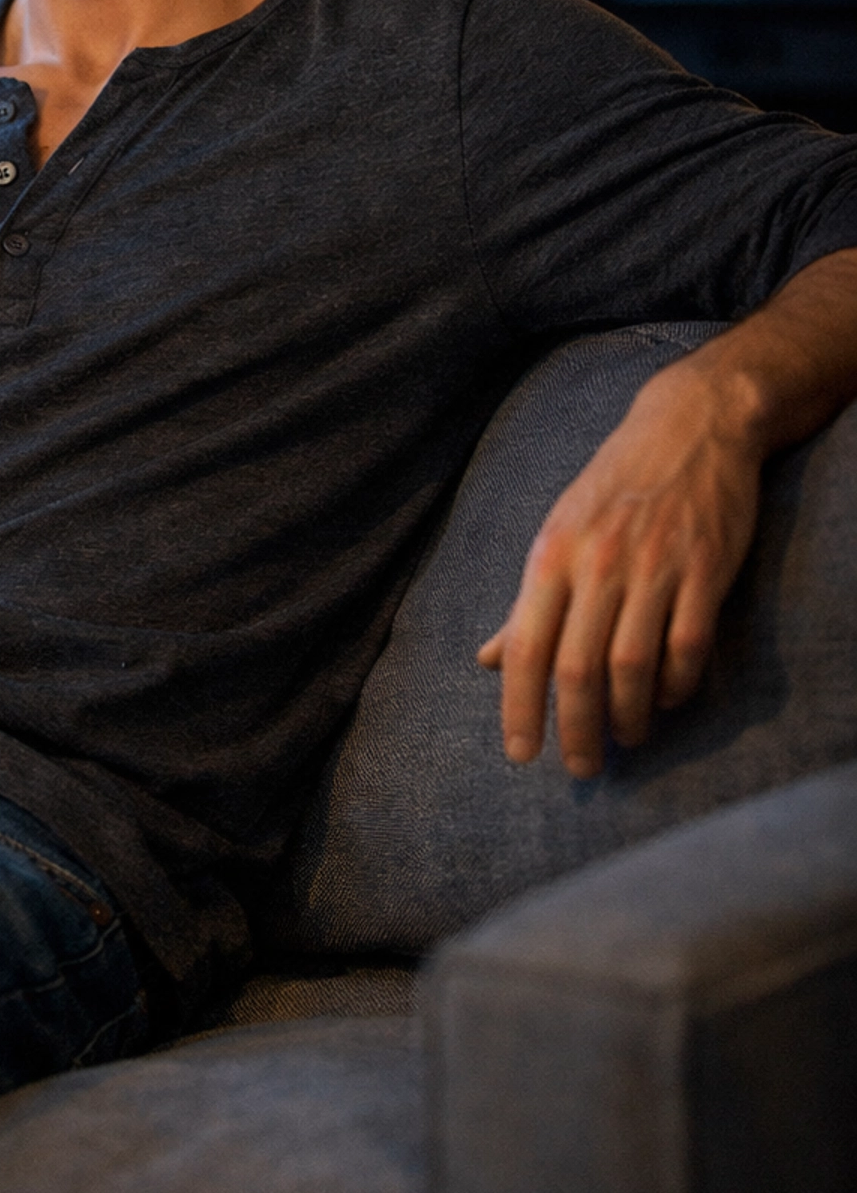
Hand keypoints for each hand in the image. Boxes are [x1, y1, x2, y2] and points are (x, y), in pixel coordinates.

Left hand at [477, 355, 763, 778]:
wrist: (690, 425)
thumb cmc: (612, 487)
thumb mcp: (556, 534)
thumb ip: (525, 604)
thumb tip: (485, 659)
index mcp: (551, 556)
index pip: (526, 648)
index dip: (520, 708)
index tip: (521, 754)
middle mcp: (598, 564)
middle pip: (579, 669)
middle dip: (576, 729)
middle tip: (579, 767)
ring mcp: (655, 567)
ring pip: (634, 665)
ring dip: (628, 716)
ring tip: (625, 740)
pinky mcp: (706, 570)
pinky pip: (688, 646)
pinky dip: (677, 684)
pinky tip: (668, 699)